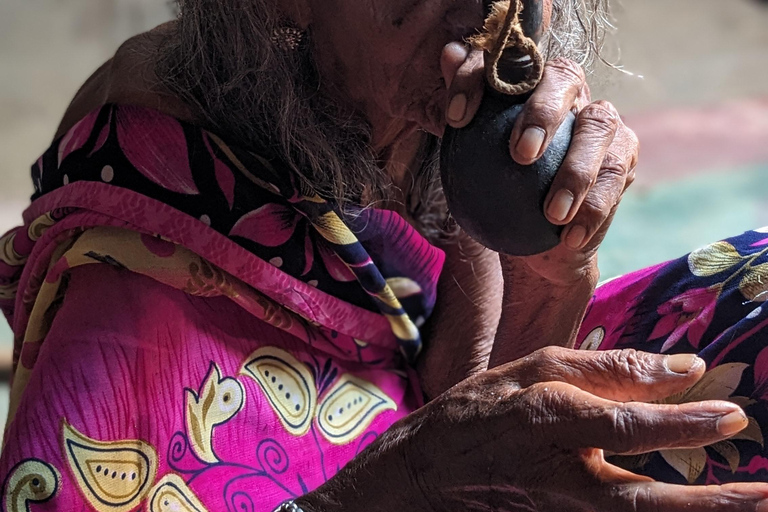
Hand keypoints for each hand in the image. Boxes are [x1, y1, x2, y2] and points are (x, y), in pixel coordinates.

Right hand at [300, 348, 767, 511]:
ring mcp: (559, 507)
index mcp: (551, 421)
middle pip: (646, 498)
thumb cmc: (480, 410)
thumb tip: (681, 369)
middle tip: (766, 495)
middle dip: (714, 502)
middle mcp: (560, 474)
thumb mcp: (534, 369)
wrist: (427, 473)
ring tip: (748, 502)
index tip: (733, 414)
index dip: (685, 422)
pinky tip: (688, 504)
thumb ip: (607, 368)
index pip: (630, 424)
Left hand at [441, 44, 637, 283]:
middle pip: (564, 78)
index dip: (481, 79)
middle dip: (543, 111)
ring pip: (598, 129)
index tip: (456, 118)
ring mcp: (603, 125)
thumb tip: (449, 54)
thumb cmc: (500, 190)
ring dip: (576, 173)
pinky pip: (615, 178)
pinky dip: (594, 209)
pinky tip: (569, 235)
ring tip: (553, 212)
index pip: (509, 65)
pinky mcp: (624, 158)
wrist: (534, 237)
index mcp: (531, 85)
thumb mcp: (473, 158)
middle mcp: (571, 94)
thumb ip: (464, 110)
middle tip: (520, 155)